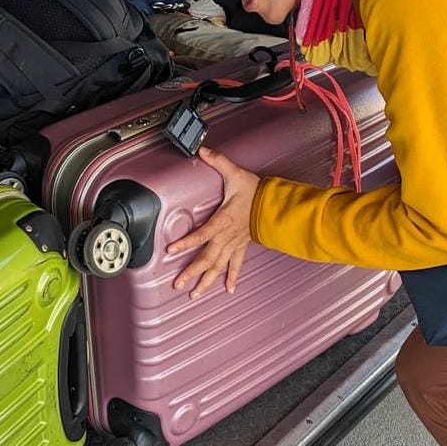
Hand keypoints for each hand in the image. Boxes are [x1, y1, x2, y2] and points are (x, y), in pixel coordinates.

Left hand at [166, 146, 259, 298]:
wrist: (275, 204)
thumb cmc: (255, 191)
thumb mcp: (234, 174)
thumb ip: (218, 162)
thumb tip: (202, 150)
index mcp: (223, 221)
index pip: (201, 234)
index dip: (186, 243)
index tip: (171, 250)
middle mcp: (227, 237)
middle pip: (207, 258)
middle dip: (192, 272)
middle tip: (178, 285)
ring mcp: (234, 245)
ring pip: (218, 267)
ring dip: (207, 281)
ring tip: (195, 295)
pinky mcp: (242, 247)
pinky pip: (236, 265)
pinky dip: (232, 278)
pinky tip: (228, 291)